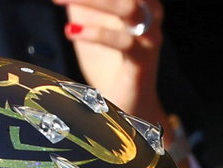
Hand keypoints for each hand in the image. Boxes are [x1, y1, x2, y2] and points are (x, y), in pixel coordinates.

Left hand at [55, 0, 166, 124]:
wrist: (125, 102)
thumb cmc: (106, 60)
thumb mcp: (88, 23)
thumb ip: (81, 4)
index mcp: (140, 2)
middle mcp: (151, 15)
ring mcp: (149, 39)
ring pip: (129, 9)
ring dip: (92, 1)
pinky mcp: (143, 62)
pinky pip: (124, 42)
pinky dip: (96, 33)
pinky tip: (71, 31)